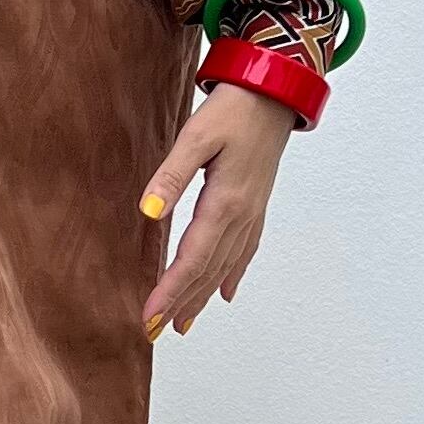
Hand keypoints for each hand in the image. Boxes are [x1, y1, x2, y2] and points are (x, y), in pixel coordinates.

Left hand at [136, 83, 298, 336]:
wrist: (275, 91)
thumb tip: (148, 212)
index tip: (150, 317)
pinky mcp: (256, 206)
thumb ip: (171, 175)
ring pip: (224, 266)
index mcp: (225, 203)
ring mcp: (253, 214)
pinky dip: (230, 276)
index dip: (170, 291)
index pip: (192, 259)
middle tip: (155, 331)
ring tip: (182, 324)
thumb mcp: (196, 135)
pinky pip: (244, 252)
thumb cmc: (234, 109)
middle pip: (208, 271)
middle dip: (181, 303)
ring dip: (202, 297)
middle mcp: (242, 216)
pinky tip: (223, 294)